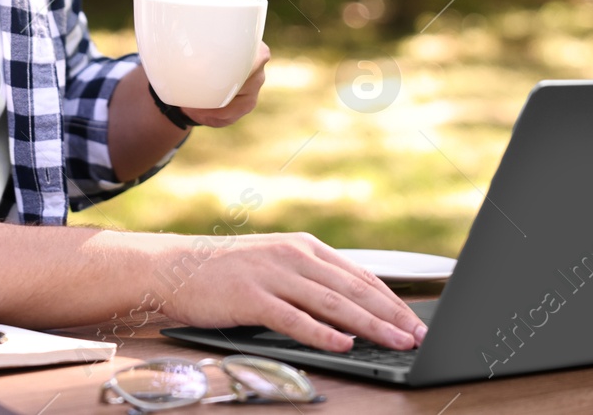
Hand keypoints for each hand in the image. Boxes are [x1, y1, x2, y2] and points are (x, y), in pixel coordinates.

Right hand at [154, 231, 428, 351]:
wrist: (175, 267)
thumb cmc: (227, 273)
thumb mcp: (276, 266)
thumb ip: (311, 282)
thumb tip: (352, 311)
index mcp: (304, 248)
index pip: (360, 276)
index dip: (391, 301)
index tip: (415, 321)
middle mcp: (294, 256)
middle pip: (353, 290)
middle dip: (391, 315)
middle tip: (417, 336)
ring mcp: (273, 275)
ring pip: (332, 303)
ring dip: (369, 325)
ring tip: (394, 342)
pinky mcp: (252, 296)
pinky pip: (293, 318)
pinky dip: (321, 332)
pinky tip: (343, 344)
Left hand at [180, 0, 269, 127]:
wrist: (199, 69)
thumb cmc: (206, 42)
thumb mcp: (211, 21)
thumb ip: (221, 5)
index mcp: (257, 49)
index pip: (258, 58)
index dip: (240, 67)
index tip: (216, 67)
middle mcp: (259, 72)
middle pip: (249, 85)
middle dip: (225, 90)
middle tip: (197, 87)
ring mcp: (251, 93)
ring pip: (238, 104)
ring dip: (216, 108)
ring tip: (192, 104)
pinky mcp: (241, 109)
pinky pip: (230, 117)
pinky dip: (214, 118)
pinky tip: (199, 114)